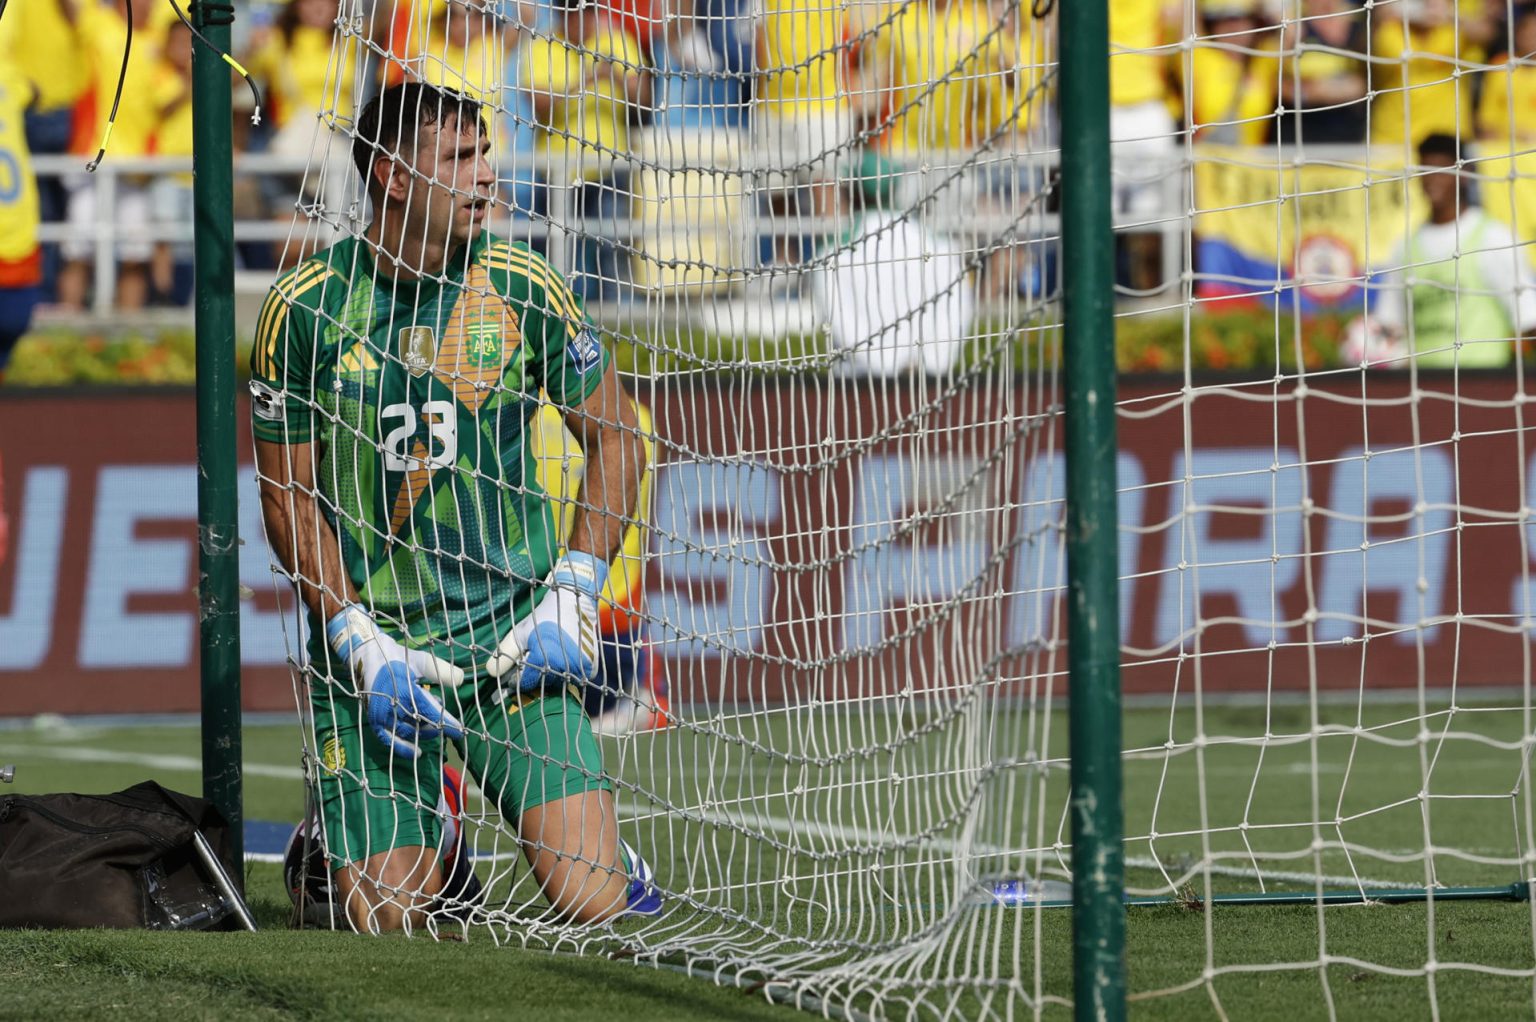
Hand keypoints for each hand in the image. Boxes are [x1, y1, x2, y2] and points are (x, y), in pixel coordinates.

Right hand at [326, 605, 464, 758]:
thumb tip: (462, 678)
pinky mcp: (374, 720)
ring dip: (422, 733)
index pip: (432, 713)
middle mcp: (394, 707)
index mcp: (406, 692)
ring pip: (408, 733)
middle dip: (436, 727)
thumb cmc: (396, 657)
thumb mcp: (420, 661)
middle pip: (421, 725)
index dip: (448, 723)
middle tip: (447, 726)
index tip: (460, 731)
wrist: (366, 655)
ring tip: (433, 729)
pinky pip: (388, 739)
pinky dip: (402, 748)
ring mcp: (382, 715)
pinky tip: (416, 752)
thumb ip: (440, 671)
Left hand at [484, 552, 608, 693]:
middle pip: (544, 684)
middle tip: (534, 661)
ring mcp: (581, 668)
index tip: (515, 673)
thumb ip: (505, 654)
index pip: (526, 682)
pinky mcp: (592, 668)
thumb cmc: (543, 616)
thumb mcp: (520, 632)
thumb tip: (491, 673)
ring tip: (548, 656)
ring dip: (552, 674)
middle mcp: (565, 667)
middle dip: (536, 676)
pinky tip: (563, 657)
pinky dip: (567, 672)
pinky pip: (575, 677)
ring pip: (559, 682)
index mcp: (546, 659)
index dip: (518, 679)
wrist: (574, 602)